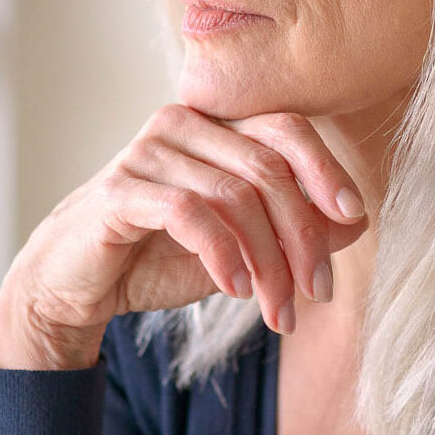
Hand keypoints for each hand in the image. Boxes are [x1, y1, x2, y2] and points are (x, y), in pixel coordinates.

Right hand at [0, 105, 368, 369]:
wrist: (78, 285)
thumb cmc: (162, 256)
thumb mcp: (243, 246)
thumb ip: (293, 228)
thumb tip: (357, 220)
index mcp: (217, 125)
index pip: (286, 128)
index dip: (325, 169)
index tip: (354, 215)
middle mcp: (185, 124)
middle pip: (267, 167)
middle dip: (301, 235)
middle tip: (318, 292)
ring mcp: (149, 151)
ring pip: (235, 196)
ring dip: (267, 262)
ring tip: (278, 310)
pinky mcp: (121, 188)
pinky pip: (190, 213)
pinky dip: (222, 254)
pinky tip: (235, 289)